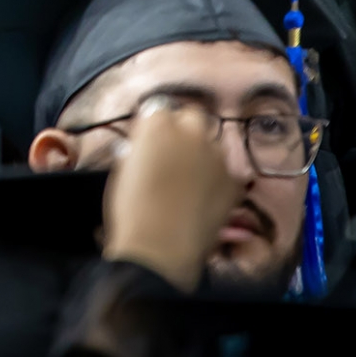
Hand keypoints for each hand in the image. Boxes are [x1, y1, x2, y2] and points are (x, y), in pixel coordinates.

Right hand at [101, 102, 243, 292]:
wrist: (160, 248)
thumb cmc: (131, 211)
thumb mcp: (122, 171)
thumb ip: (136, 149)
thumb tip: (139, 146)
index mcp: (156, 124)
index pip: (158, 108)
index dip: (153, 125)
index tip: (149, 141)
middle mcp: (190, 131)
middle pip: (191, 116)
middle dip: (183, 130)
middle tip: (171, 156)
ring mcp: (216, 154)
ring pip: (212, 142)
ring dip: (202, 153)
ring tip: (189, 180)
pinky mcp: (233, 179)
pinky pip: (226, 170)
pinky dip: (217, 179)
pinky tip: (203, 198)